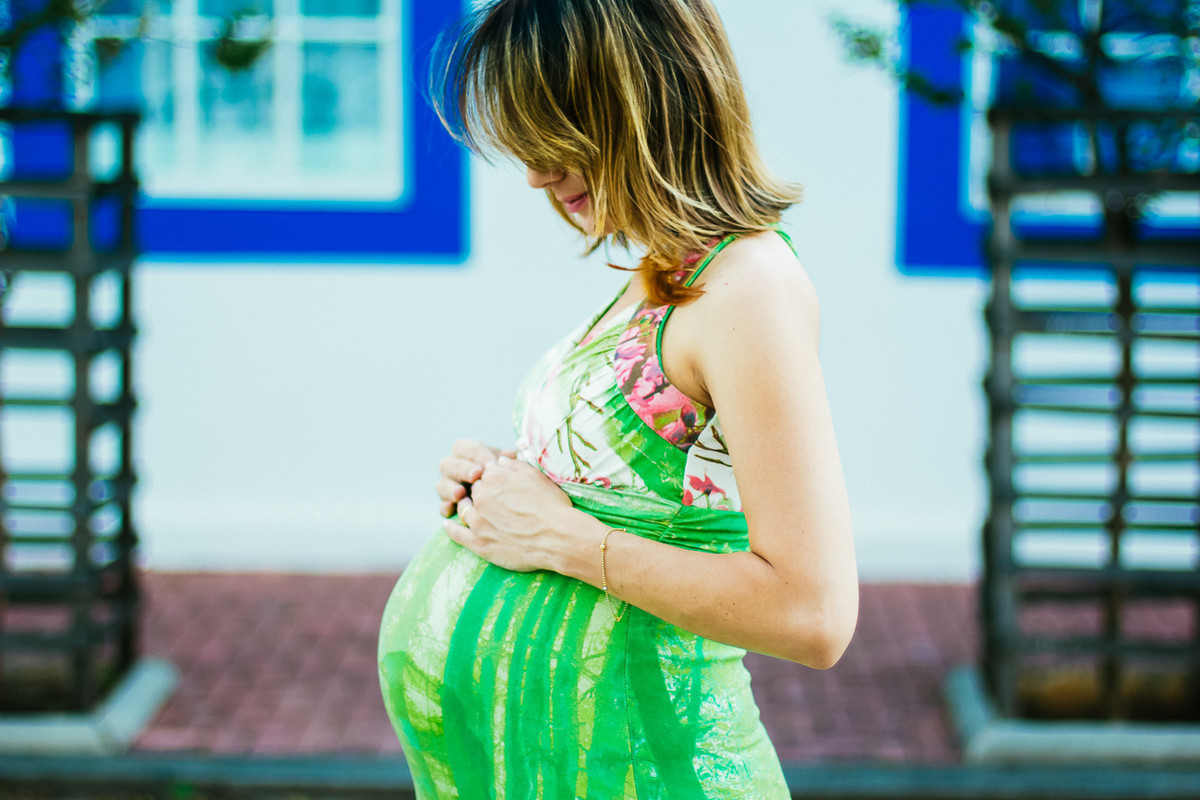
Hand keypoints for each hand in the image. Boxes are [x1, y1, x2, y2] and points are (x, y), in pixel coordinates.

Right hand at [436, 439, 514, 517]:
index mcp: (466, 452)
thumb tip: (511, 456)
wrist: (503, 496)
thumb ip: (508, 460)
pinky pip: (442, 505)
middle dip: (463, 469)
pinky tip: (452, 509)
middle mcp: (452, 466)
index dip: (477, 454)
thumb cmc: (505, 475)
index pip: (464, 447)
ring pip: (442, 484)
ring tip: (460, 493)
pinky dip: (446, 507)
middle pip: (449, 464)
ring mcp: (448, 485)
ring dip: (450, 489)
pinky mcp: (447, 503)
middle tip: (476, 476)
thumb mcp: (507, 464)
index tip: (491, 462)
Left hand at [447, 457, 574, 571]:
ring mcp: (478, 520)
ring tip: (467, 509)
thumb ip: (514, 467)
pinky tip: (448, 524)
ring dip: (465, 507)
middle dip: (480, 494)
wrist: (557, 537)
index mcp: (495, 476)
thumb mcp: (536, 477)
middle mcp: (482, 495)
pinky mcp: (478, 542)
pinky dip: (451, 528)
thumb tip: (499, 462)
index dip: (491, 479)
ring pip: (464, 509)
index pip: (485, 473)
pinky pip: (456, 533)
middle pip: (473, 490)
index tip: (497, 486)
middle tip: (491, 501)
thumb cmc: (551, 505)